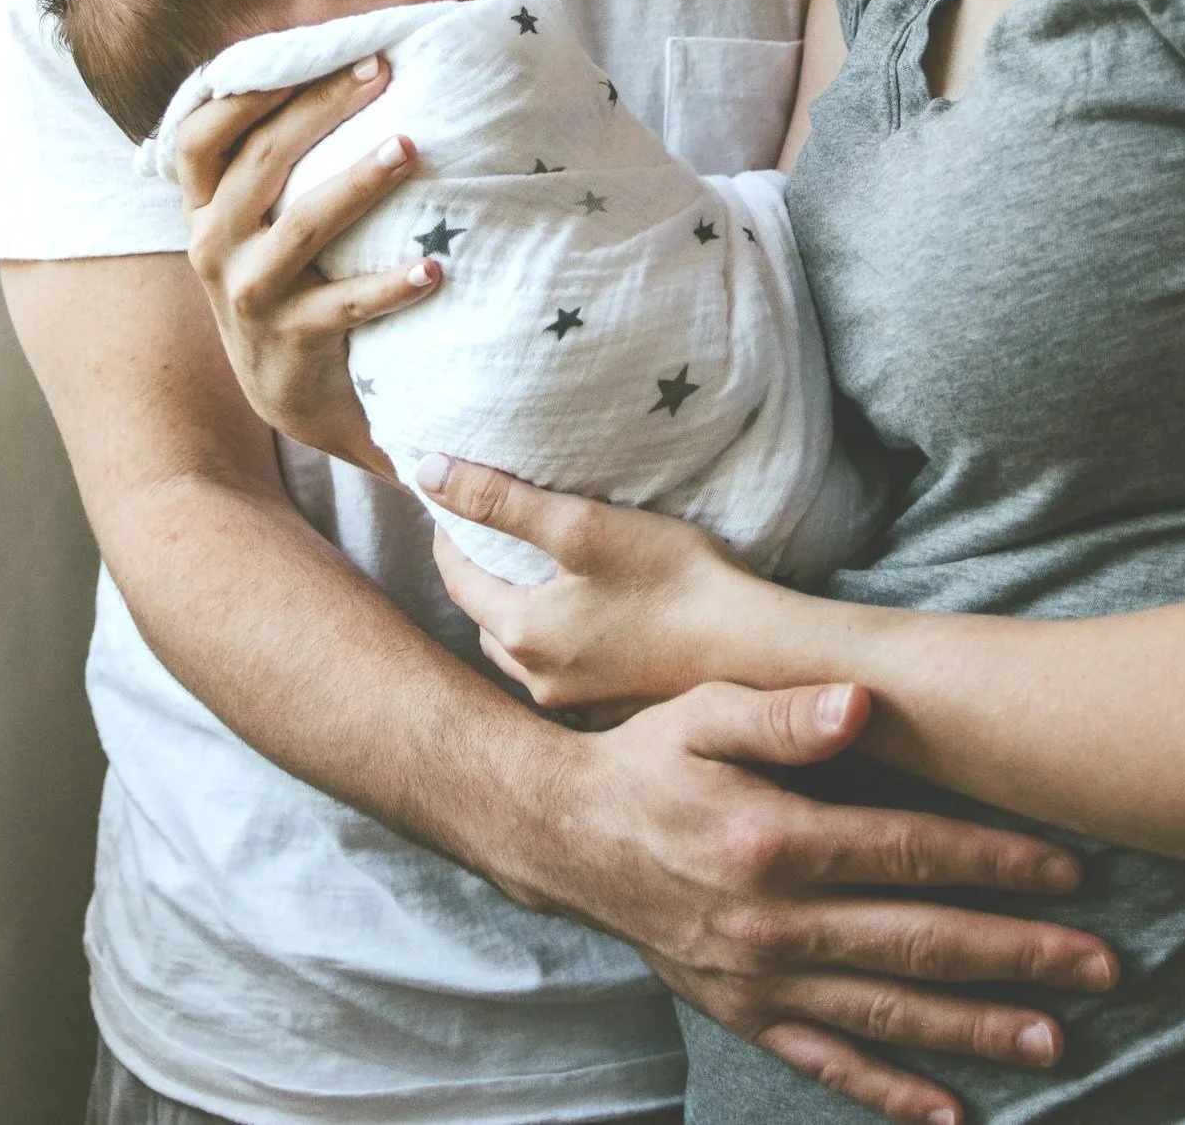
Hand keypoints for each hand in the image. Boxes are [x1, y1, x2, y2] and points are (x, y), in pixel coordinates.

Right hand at [175, 58, 439, 467]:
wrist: (290, 393)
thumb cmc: (288, 279)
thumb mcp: (258, 223)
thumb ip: (277, 161)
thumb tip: (350, 67)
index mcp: (206, 207)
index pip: (203, 136)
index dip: (250, 90)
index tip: (316, 51)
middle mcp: (215, 245)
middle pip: (262, 160)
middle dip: (321, 109)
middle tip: (382, 73)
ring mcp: (250, 294)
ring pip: (302, 225)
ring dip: (358, 182)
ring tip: (408, 147)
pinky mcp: (292, 340)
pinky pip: (345, 305)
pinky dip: (390, 285)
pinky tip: (433, 267)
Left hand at [425, 455, 746, 711]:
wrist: (757, 654)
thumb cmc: (673, 581)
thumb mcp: (581, 525)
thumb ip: (501, 500)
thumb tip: (428, 473)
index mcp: (523, 636)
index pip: (457, 581)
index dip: (450, 536)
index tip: (450, 504)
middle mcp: (540, 682)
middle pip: (486, 621)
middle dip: (479, 579)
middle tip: (486, 537)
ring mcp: (578, 705)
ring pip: (523, 653)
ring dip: (516, 614)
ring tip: (531, 575)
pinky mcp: (614, 710)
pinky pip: (564, 672)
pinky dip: (556, 642)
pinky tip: (583, 620)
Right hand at [527, 682, 1115, 1124]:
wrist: (565, 835)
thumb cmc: (645, 757)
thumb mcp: (702, 712)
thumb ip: (784, 711)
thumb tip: (861, 703)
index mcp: (773, 839)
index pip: (907, 852)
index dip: (992, 859)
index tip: (1066, 867)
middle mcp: (774, 921)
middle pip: (918, 940)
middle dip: (1018, 953)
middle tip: (1104, 964)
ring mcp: (761, 979)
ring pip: (888, 1012)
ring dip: (977, 1025)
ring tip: (1057, 1035)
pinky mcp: (745, 1014)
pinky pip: (829, 1063)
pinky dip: (892, 1094)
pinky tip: (953, 1112)